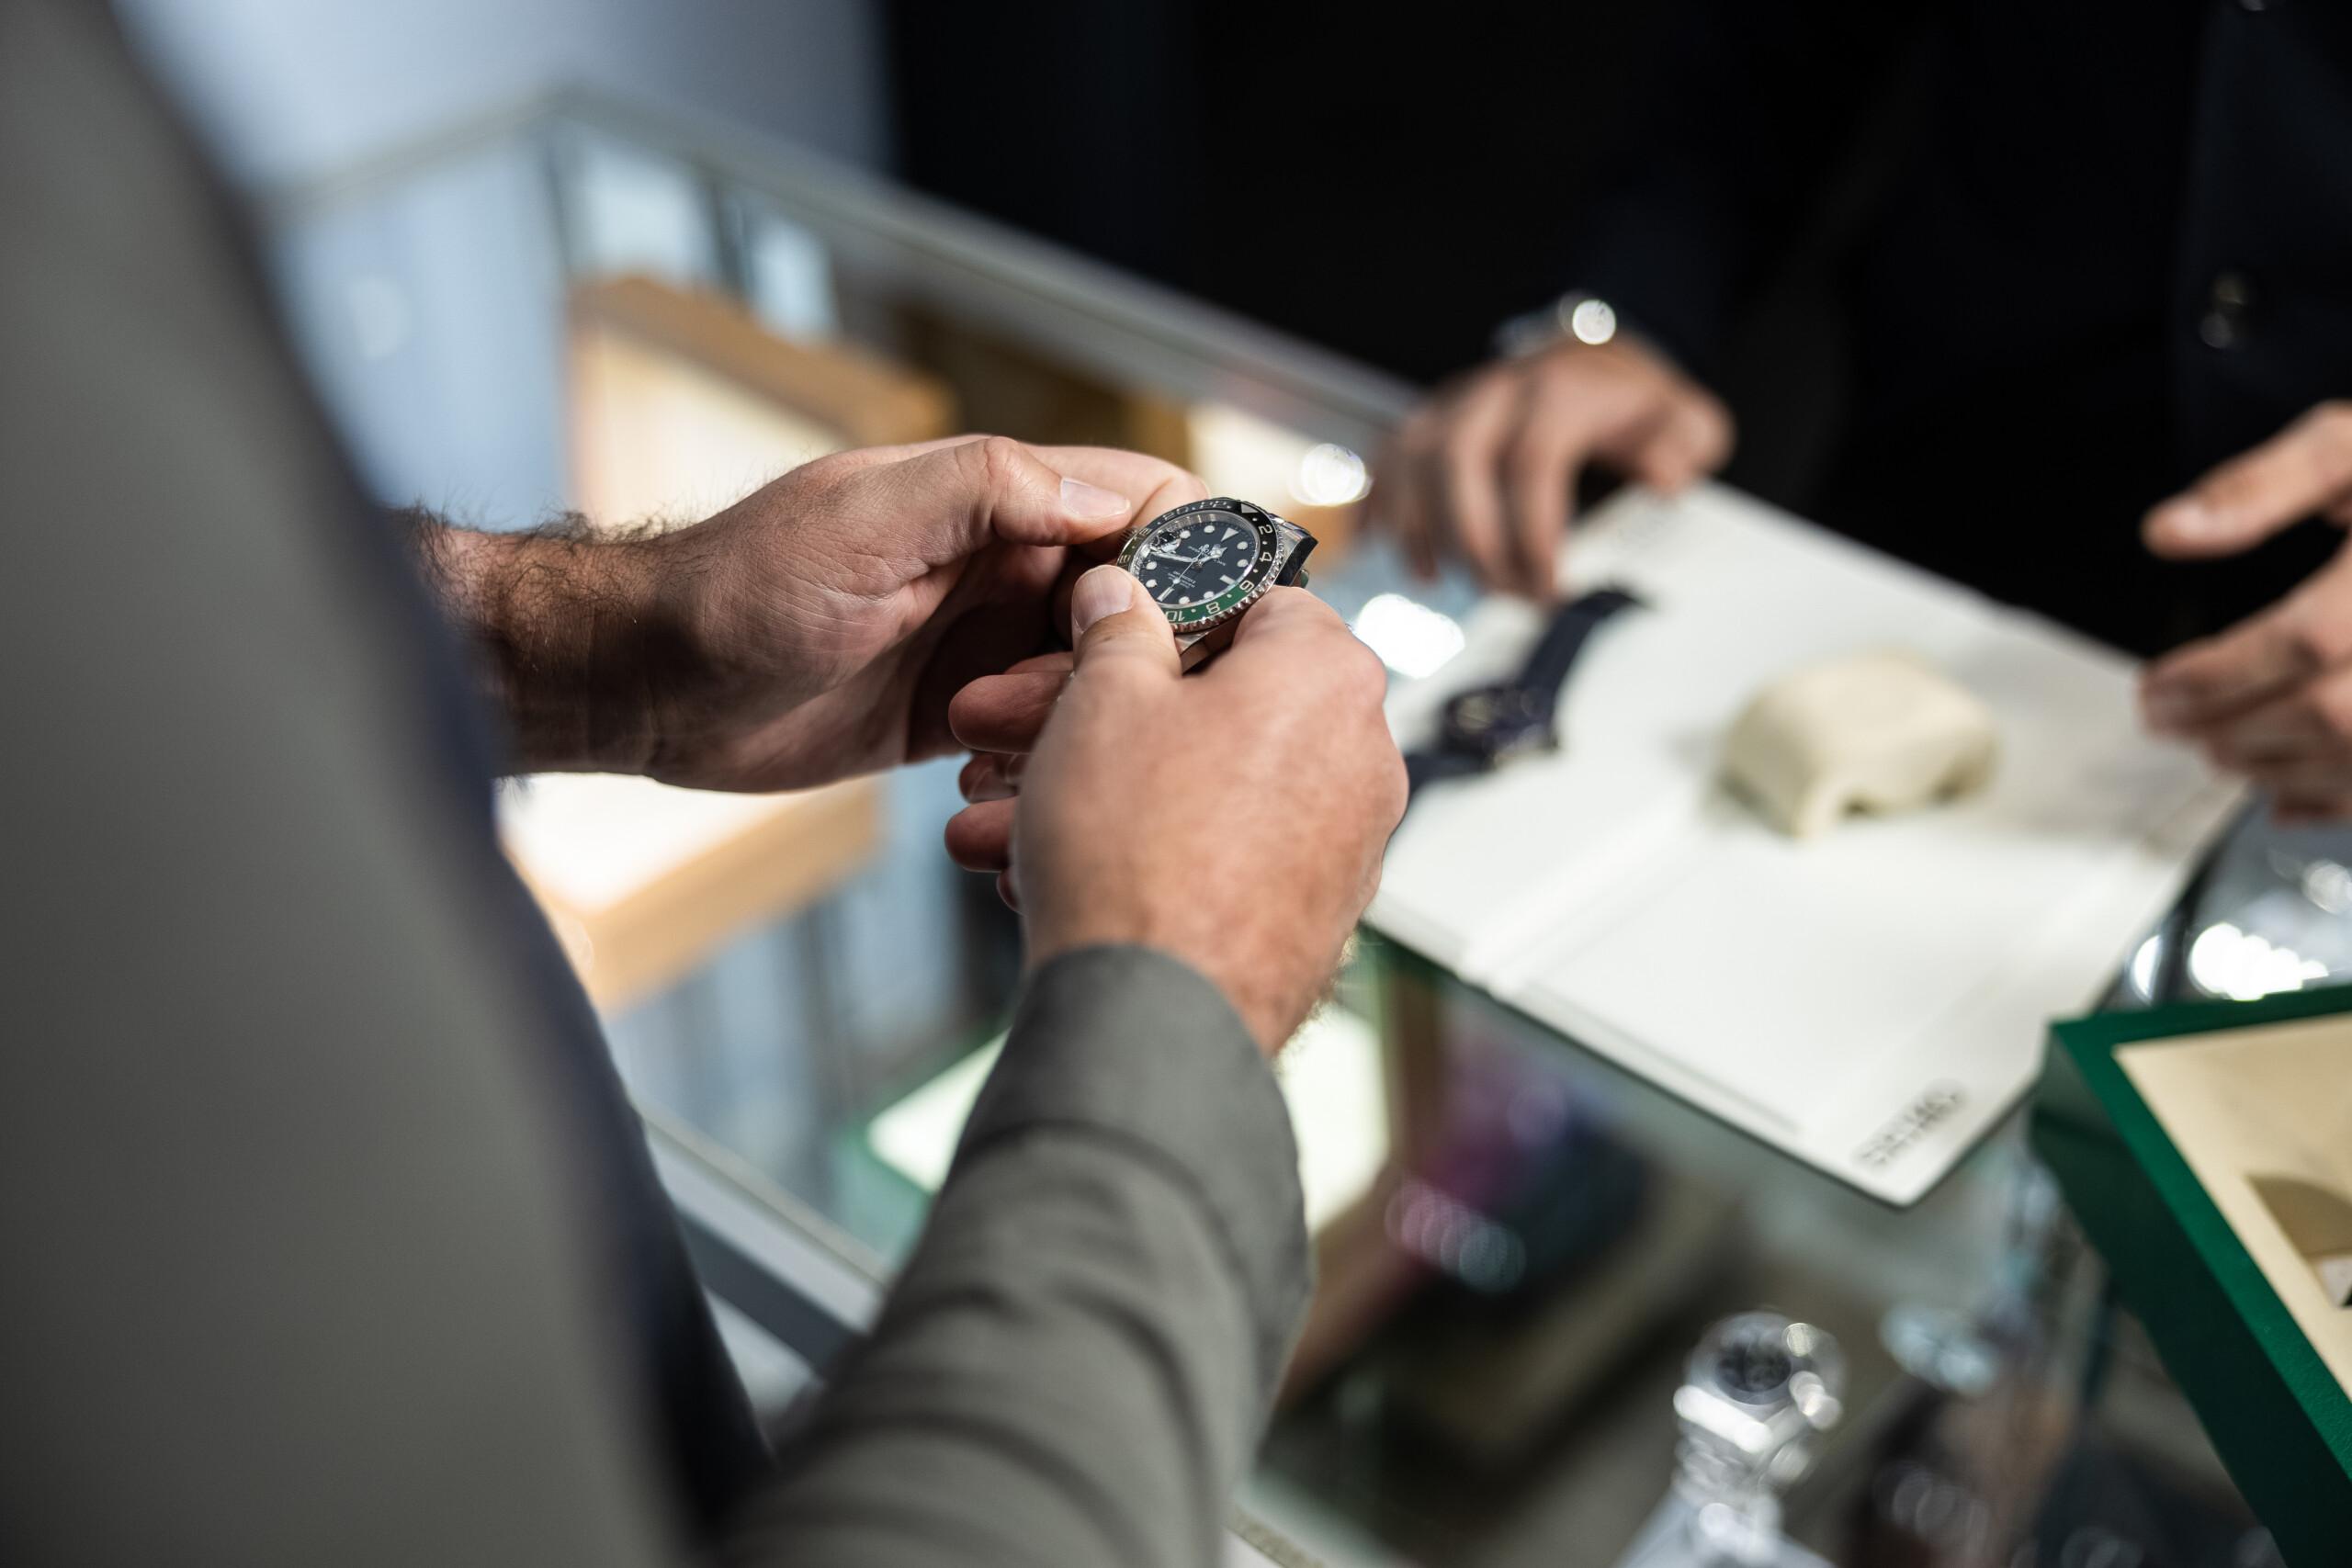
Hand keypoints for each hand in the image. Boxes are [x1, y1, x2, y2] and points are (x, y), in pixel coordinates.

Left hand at [422, 436, 1202, 788]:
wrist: (650, 682)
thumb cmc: (738, 588)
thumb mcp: (862, 520)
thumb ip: (985, 489)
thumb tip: (1113, 499)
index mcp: (993, 498)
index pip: (1140, 500)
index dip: (1188, 551)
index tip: (1188, 620)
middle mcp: (1001, 565)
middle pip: (1135, 602)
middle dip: (1128, 658)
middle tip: (1072, 704)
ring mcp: (983, 641)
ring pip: (1093, 679)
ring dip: (1072, 720)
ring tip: (992, 741)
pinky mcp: (957, 714)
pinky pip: (1039, 737)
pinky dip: (1037, 762)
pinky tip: (983, 780)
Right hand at [944, 568, 1406, 1051]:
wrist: (1155, 1019)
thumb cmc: (1140, 853)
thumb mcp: (1104, 699)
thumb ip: (1117, 629)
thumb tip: (1119, 597)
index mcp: (1326, 671)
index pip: (1252, 597)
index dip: (1160, 607)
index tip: (1098, 628)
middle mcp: (1359, 752)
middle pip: (1211, 701)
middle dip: (1089, 715)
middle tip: (1004, 725)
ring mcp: (1342, 841)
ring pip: (1196, 783)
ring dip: (1089, 790)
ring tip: (990, 813)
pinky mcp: (1310, 912)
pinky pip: (1214, 851)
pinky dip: (1137, 848)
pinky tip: (1036, 866)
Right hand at [1377, 335, 1732, 598]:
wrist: (1591, 360)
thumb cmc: (1632, 406)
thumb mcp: (1685, 419)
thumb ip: (1683, 446)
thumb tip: (1662, 480)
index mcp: (1560, 392)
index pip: (1532, 463)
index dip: (1535, 534)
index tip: (1549, 587)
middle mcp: (1497, 390)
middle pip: (1458, 459)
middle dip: (1473, 538)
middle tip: (1502, 590)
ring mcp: (1454, 402)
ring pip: (1412, 457)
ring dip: (1421, 528)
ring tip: (1443, 580)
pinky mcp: (1427, 419)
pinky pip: (1387, 459)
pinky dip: (1385, 509)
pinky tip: (1402, 555)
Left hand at [2141, 402, 2351, 820]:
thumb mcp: (2349, 449)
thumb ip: (2263, 486)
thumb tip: (2169, 531)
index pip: (2299, 642)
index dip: (2213, 677)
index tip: (2156, 689)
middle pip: (2325, 713)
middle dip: (2229, 727)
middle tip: (2170, 724)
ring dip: (2272, 766)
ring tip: (2219, 747)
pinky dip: (2332, 801)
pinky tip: (2284, 794)